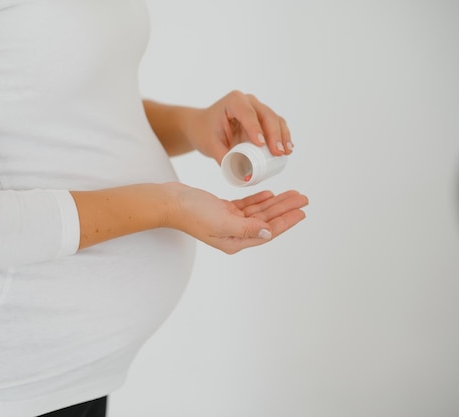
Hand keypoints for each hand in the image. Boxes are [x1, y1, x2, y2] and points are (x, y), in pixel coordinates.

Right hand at [166, 183, 307, 253]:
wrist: (171, 202)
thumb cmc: (192, 213)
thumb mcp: (222, 222)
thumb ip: (247, 228)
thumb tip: (268, 232)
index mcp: (235, 241)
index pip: (267, 231)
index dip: (286, 221)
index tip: (301, 212)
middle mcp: (234, 233)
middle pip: (266, 221)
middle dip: (285, 209)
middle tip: (303, 199)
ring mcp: (228, 221)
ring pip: (259, 212)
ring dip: (275, 202)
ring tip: (292, 194)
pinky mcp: (222, 210)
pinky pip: (246, 206)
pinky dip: (258, 200)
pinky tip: (270, 194)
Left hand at [185, 90, 293, 163]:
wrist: (202, 126)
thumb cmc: (205, 132)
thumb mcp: (210, 145)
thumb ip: (224, 158)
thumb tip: (243, 175)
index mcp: (233, 101)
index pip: (247, 113)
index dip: (255, 128)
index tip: (261, 144)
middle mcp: (248, 101)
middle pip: (266, 115)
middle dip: (274, 134)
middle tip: (277, 152)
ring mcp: (258, 108)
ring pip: (275, 119)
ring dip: (283, 135)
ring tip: (286, 152)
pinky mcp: (263, 118)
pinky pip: (277, 125)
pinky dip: (283, 136)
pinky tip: (287, 148)